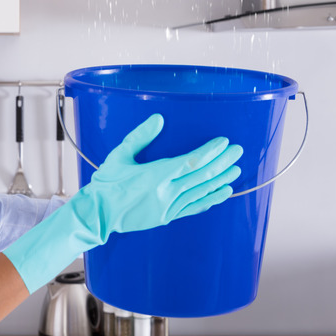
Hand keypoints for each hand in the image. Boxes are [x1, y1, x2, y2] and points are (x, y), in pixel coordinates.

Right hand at [4, 113, 242, 292]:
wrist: (97, 214)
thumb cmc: (105, 184)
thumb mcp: (119, 155)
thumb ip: (140, 136)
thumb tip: (159, 119)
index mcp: (155, 175)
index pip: (190, 161)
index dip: (209, 152)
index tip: (223, 142)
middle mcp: (165, 192)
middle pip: (201, 175)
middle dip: (222, 162)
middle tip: (238, 152)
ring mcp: (168, 206)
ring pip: (201, 191)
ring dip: (220, 180)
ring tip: (236, 170)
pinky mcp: (166, 216)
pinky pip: (193, 208)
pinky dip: (210, 200)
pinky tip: (222, 193)